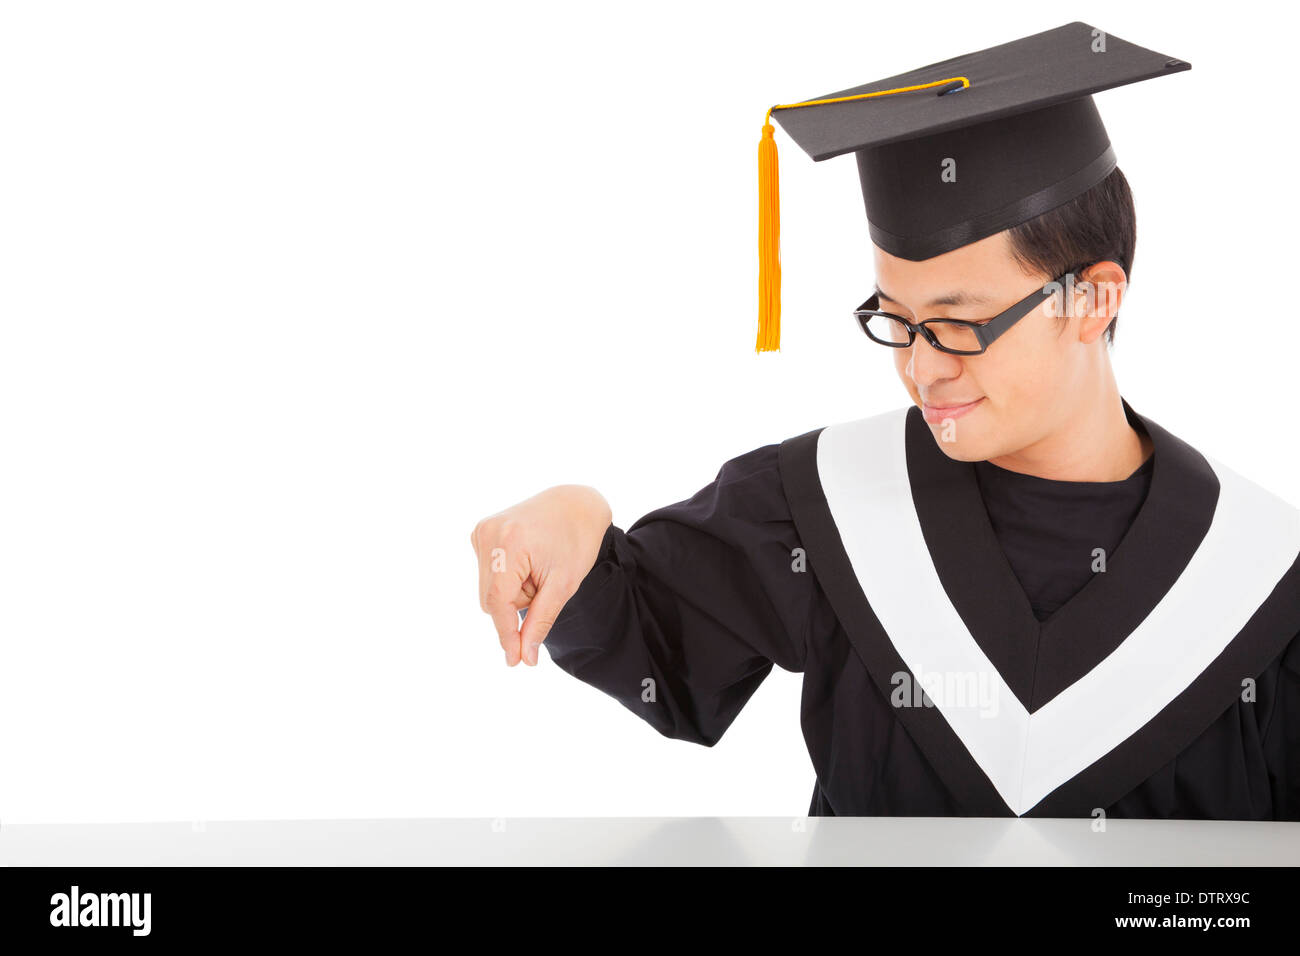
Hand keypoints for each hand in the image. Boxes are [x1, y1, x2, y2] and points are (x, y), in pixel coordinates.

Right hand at [471, 485, 611, 666]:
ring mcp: (482, 530)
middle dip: (518, 604)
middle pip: (491, 599)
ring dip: (514, 591)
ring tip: (538, 569)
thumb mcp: (564, 584)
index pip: (497, 603)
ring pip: (490, 589)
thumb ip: (541, 620)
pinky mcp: (481, 531)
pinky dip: (508, 578)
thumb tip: (525, 657)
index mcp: (508, 543)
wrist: (576, 503)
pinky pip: (489, 574)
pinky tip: (527, 561)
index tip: (515, 661)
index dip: (506, 634)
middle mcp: (488, 533)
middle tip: (545, 585)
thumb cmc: (577, 541)